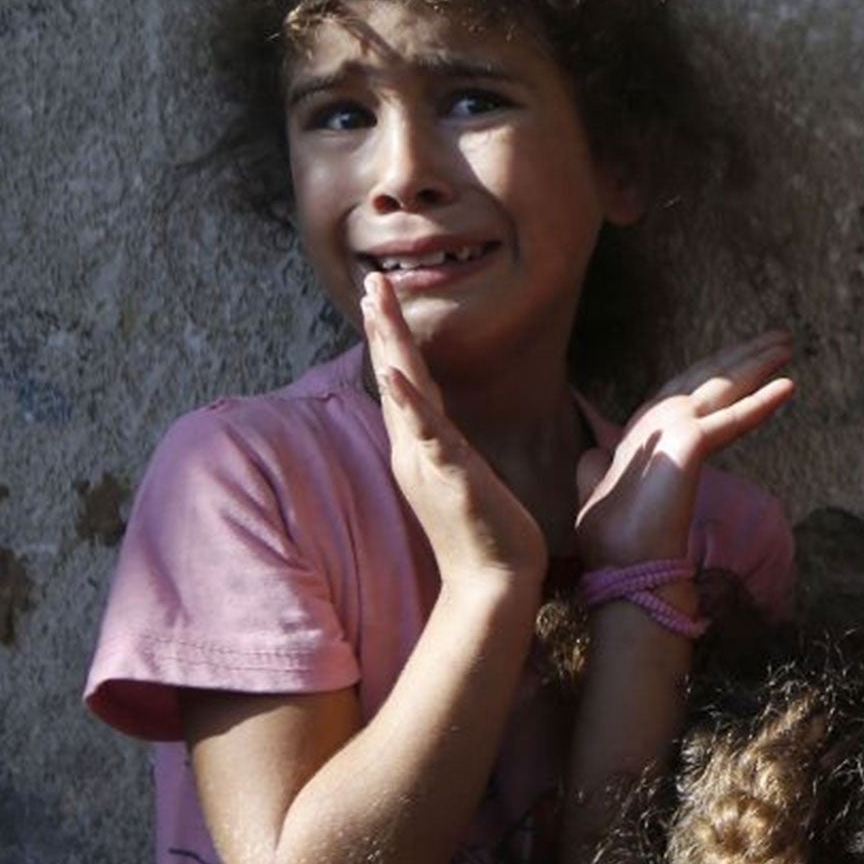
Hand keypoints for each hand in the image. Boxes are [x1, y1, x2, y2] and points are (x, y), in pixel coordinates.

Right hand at [361, 273, 545, 587]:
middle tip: (371, 280)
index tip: (379, 300)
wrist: (492, 583)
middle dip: (383, 326)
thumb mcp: (465, 479)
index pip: (402, 384)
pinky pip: (426, 432)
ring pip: (404, 392)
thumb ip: (451, 451)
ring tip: (375, 303)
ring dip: (390, 344)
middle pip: (395, 376)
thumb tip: (450, 434)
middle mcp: (415, 450)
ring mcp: (428, 461)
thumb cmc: (486, 536)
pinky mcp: (448, 475)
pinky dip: (407, 400)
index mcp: (421, 448)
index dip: (390, 340)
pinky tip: (393, 370)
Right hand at [575, 330, 794, 567]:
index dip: (714, 371)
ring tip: (787, 343)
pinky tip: (790, 385)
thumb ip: (598, 470)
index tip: (743, 358)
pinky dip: (763, 402)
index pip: (683, 389)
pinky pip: (735, 418)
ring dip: (756, 363)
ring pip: (722, 386)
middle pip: (706, 376)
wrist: (624, 567)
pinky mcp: (689, 442)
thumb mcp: (598, 493)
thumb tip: (595, 458)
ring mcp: (670, 426)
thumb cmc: (614, 539)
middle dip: (742, 355)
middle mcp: (654, 419)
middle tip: (778, 338)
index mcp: (639, 431)